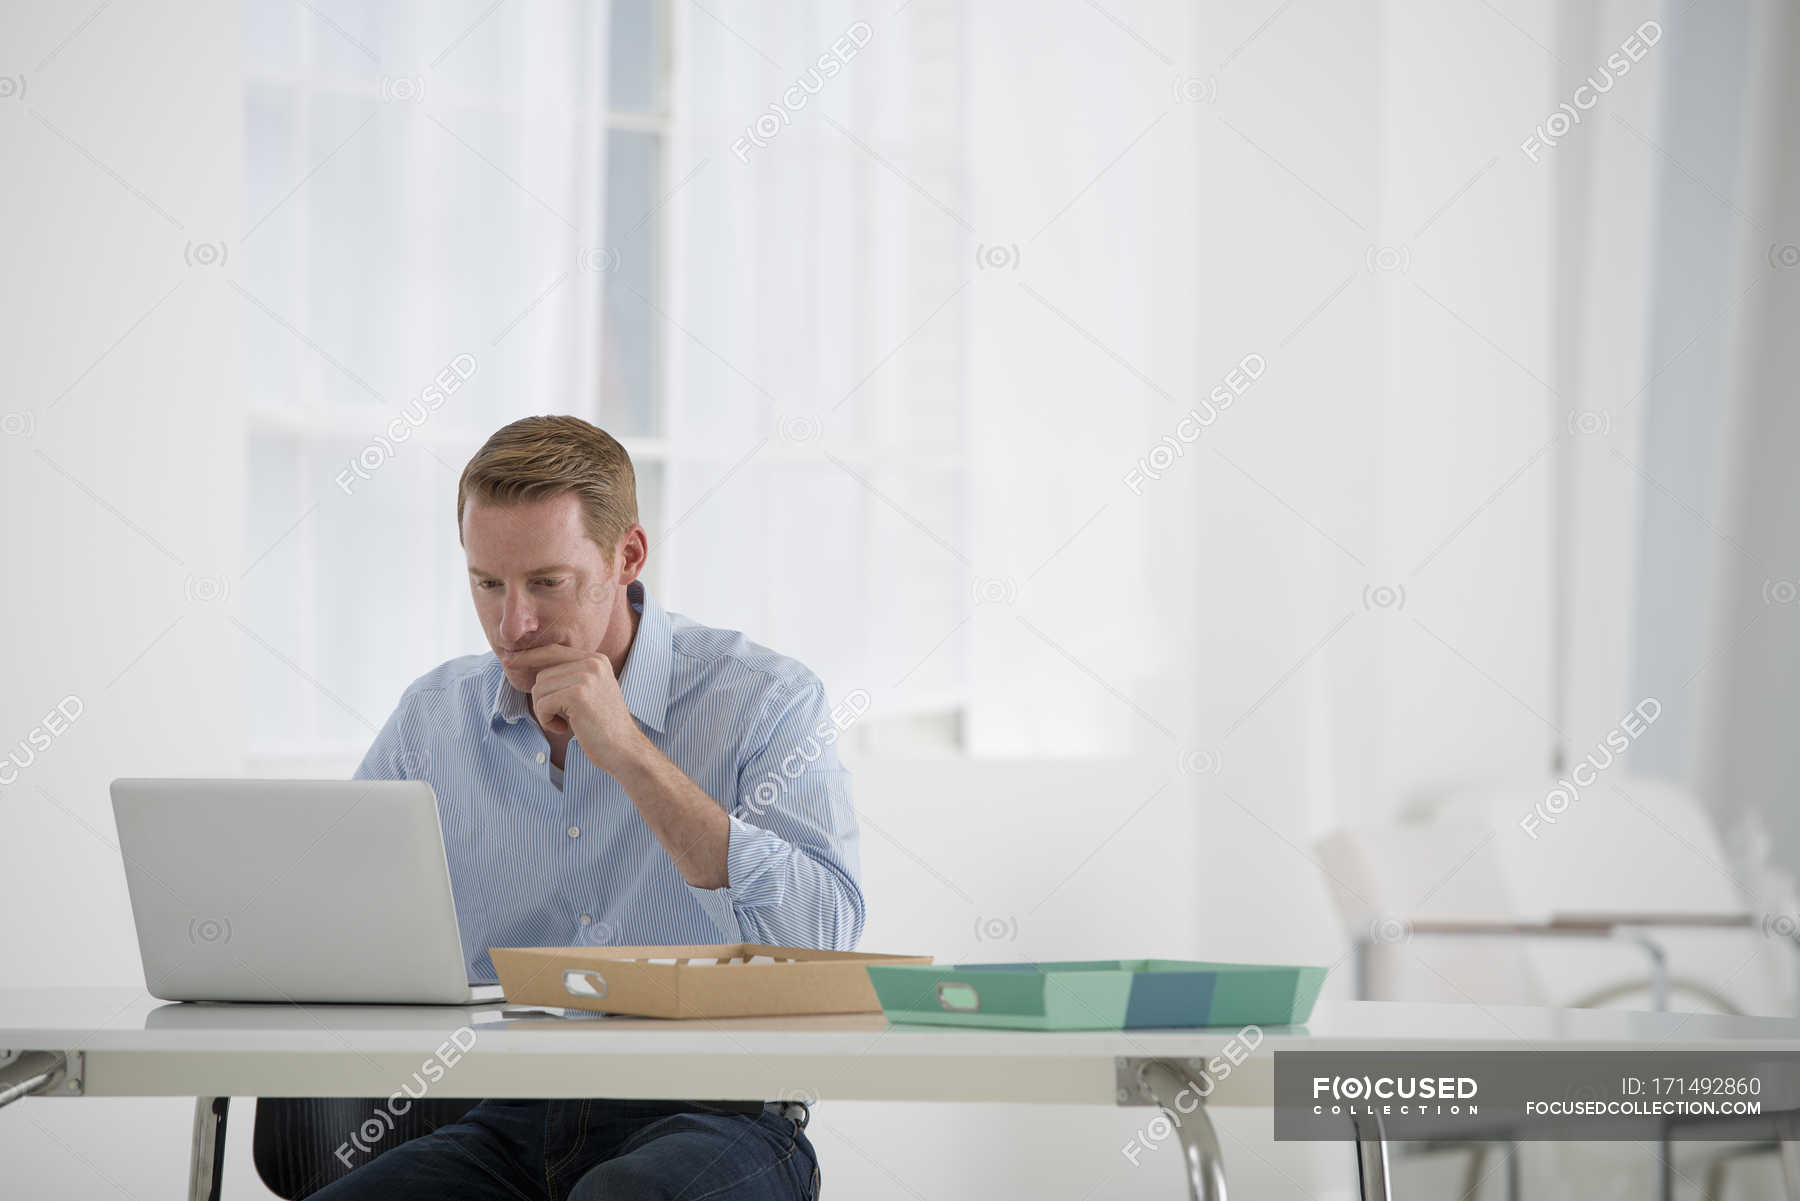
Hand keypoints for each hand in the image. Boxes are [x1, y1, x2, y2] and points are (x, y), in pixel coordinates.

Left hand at [509, 644, 647, 772]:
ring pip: (539, 689)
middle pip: (542, 674)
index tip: (508, 660)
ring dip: (545, 712)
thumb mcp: (589, 692)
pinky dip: (547, 720)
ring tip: (565, 722)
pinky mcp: (577, 695)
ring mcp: (586, 677)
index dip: (529, 656)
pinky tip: (565, 728)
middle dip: (544, 699)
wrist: (623, 749)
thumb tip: (533, 669)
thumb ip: (569, 676)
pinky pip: (542, 704)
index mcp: (595, 659)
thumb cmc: (602, 726)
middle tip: (562, 718)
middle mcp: (592, 663)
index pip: (553, 651)